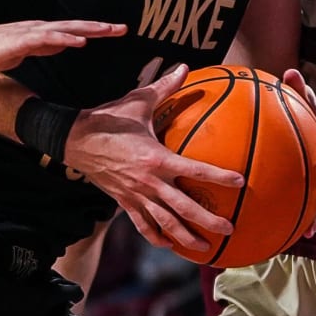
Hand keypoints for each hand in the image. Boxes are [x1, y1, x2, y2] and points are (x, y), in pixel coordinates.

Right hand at [0, 19, 127, 78]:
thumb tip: (64, 44)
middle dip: (100, 27)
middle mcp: (38, 28)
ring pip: (64, 29)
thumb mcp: (24, 51)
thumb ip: (44, 47)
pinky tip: (77, 41)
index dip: (95, 30)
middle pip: (75, 26)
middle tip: (123, 28)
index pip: (74, 30)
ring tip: (107, 31)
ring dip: (87, 29)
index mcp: (40, 32)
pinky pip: (45, 39)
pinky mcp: (18, 41)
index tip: (116, 31)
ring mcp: (28, 33)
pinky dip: (63, 38)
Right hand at [63, 64, 244, 252]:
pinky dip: (156, 237)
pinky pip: (142, 224)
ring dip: (186, 237)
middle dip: (208, 220)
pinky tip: (168, 245)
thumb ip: (165, 86)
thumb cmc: (109, 118)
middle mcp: (149, 181)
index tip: (240, 182)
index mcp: (157, 157)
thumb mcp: (138, 101)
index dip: (219, 176)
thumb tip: (184, 66)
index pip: (195, 169)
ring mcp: (136, 195)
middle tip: (230, 229)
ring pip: (165, 222)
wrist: (74, 139)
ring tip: (205, 249)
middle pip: (183, 207)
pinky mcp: (123, 202)